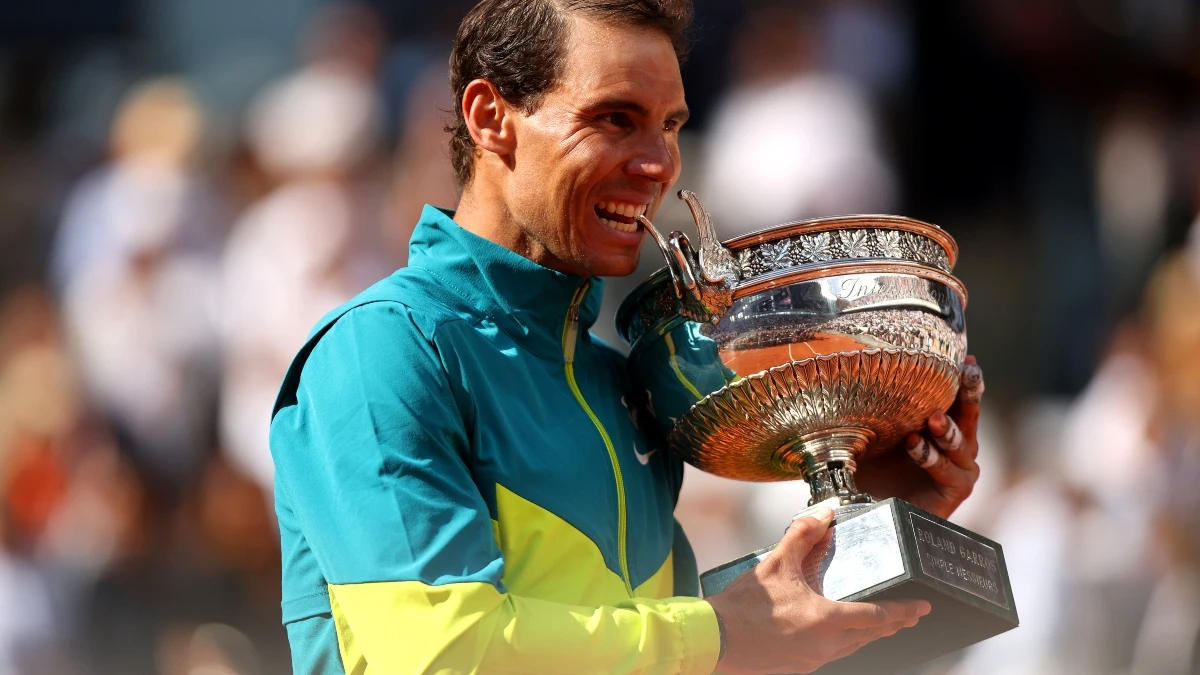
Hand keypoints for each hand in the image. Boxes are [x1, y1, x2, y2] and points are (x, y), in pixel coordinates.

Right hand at [707, 507, 929, 674]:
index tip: (922, 607)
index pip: (877, 616)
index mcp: (826, 620)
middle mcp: (826, 645)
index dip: (903, 611)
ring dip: (869, 634)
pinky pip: (834, 654)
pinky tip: (838, 635)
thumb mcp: (776, 563)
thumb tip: (824, 515)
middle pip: (870, 635)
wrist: (715, 640)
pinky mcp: (798, 666)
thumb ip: (802, 535)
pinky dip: (847, 642)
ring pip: (853, 647)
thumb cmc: (745, 606)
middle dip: (891, 624)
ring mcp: (812, 659)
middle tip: (909, 616)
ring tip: (880, 625)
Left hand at [855, 355, 984, 518]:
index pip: (956, 398)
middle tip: (967, 372)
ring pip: (961, 444)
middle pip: (968, 415)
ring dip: (947, 429)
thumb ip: (871, 410)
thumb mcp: (868, 433)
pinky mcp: (955, 491)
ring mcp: (959, 469)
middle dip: (969, 392)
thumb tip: (849, 373)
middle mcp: (955, 445)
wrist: (868, 513)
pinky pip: (949, 471)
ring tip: (932, 419)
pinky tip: (914, 445)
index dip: (963, 378)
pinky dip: (931, 457)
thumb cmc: (868, 469)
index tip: (966, 358)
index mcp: (939, 426)